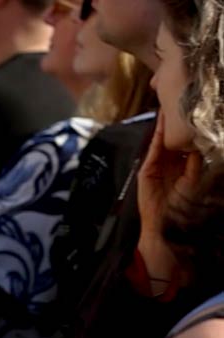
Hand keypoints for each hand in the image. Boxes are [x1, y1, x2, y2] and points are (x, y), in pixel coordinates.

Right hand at [137, 115, 201, 245]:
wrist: (165, 224)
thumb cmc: (183, 207)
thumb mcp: (194, 181)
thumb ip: (196, 162)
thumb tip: (200, 142)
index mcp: (183, 166)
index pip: (187, 143)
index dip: (190, 130)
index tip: (195, 113)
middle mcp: (171, 163)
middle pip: (174, 139)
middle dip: (177, 123)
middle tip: (181, 102)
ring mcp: (157, 165)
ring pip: (163, 141)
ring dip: (166, 126)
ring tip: (169, 107)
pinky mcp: (147, 169)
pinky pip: (153, 150)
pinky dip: (156, 137)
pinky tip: (160, 124)